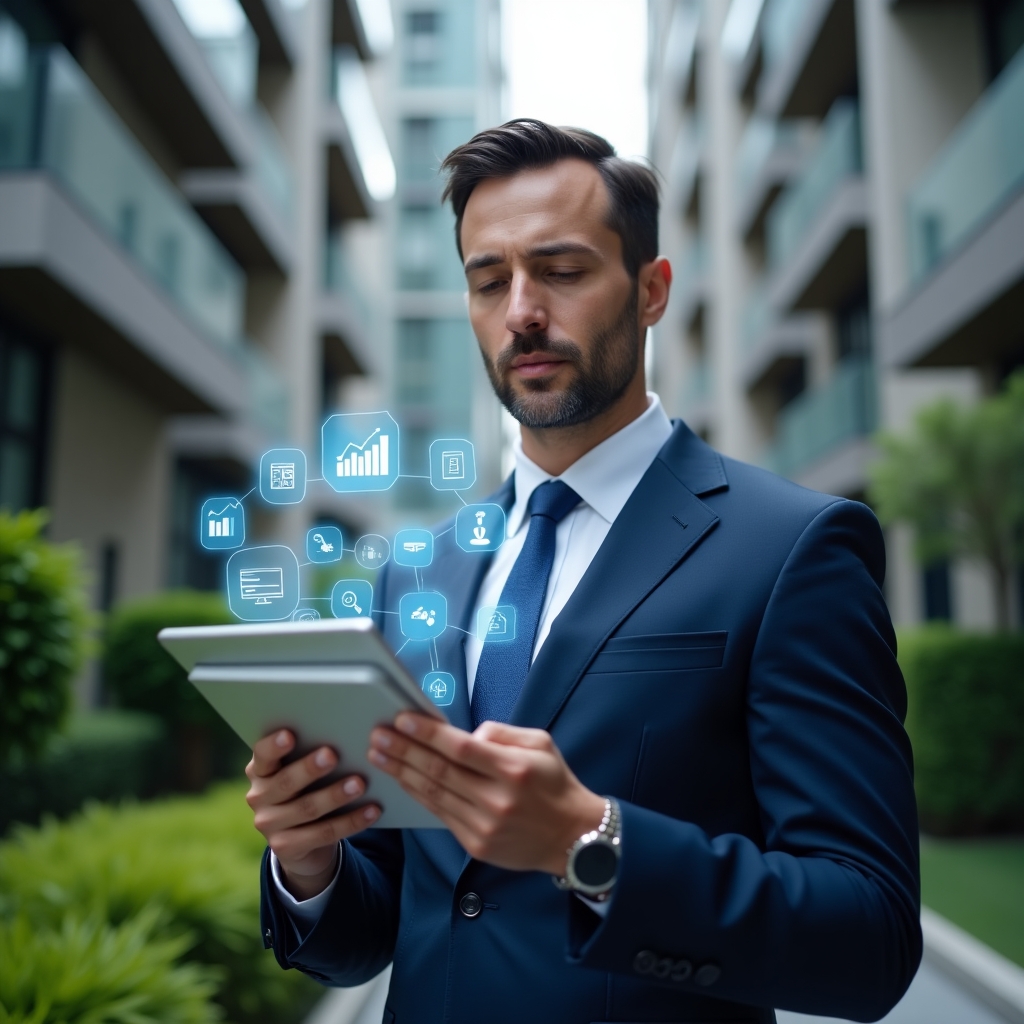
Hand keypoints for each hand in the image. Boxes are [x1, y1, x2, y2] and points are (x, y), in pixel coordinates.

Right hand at [246, 730, 380, 899]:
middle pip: (285, 782)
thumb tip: (345, 733)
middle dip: (309, 769)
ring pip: (307, 809)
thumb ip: (310, 753)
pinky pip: (323, 833)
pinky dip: (351, 822)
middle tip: (332, 755)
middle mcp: (258, 796)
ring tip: (360, 784)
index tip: (290, 735)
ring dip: (335, 796)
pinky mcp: (285, 847)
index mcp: (261, 770)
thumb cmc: (307, 788)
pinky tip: (372, 810)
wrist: (301, 840)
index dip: (274, 745)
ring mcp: (269, 824)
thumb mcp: (301, 771)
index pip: (262, 754)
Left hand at [368, 714, 604, 874]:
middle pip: (439, 770)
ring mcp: (484, 825)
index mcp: (513, 769)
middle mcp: (496, 799)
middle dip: (403, 750)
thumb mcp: (540, 743)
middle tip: (379, 735)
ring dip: (402, 772)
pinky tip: (403, 780)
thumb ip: (502, 733)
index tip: (402, 719)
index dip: (428, 733)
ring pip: (433, 794)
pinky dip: (418, 795)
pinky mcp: (476, 844)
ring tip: (380, 755)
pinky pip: (439, 815)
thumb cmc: (554, 784)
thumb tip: (468, 736)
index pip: (460, 747)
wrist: (573, 837)